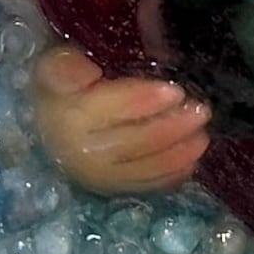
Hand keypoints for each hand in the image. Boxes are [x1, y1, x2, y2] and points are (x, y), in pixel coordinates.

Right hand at [30, 43, 211, 194]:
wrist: (51, 119)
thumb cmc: (65, 84)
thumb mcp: (57, 65)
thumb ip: (66, 67)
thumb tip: (87, 74)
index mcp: (65, 116)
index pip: (107, 108)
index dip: (142, 100)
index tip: (176, 91)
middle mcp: (78, 152)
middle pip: (130, 142)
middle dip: (170, 129)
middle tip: (202, 112)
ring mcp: (96, 175)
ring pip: (141, 168)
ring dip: (177, 155)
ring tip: (203, 137)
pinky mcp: (110, 188)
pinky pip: (144, 186)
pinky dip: (170, 175)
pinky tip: (191, 161)